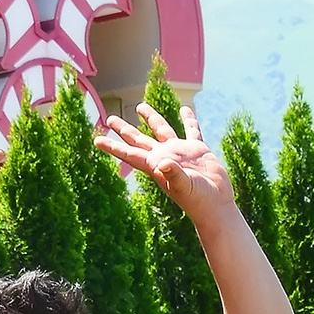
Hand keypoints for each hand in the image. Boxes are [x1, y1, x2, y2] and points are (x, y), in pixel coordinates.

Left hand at [97, 102, 232, 219]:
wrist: (216, 206)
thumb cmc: (198, 201)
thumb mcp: (184, 187)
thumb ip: (174, 174)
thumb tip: (164, 163)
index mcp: (156, 166)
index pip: (130, 154)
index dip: (113, 147)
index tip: (97, 140)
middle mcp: (165, 157)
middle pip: (139, 140)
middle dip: (124, 130)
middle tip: (109, 119)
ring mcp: (180, 152)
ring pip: (161, 130)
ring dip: (151, 118)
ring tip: (140, 106)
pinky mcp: (198, 150)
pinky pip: (191, 130)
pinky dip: (188, 119)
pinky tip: (184, 110)